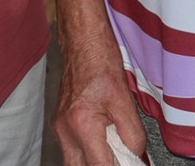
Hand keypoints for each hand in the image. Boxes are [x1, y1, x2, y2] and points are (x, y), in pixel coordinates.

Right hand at [53, 49, 148, 165]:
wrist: (83, 41)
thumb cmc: (101, 63)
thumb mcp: (125, 100)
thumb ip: (133, 134)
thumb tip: (136, 155)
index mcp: (82, 124)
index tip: (130, 164)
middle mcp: (65, 129)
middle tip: (119, 160)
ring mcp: (58, 127)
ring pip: (72, 162)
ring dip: (92, 162)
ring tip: (111, 153)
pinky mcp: (59, 123)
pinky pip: (71, 149)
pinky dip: (86, 152)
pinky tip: (102, 144)